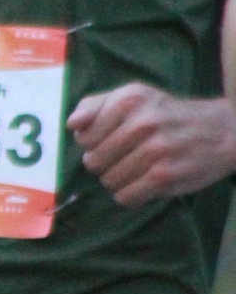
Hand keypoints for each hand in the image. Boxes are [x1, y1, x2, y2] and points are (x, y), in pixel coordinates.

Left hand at [67, 84, 235, 207]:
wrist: (221, 132)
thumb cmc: (168, 114)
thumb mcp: (135, 96)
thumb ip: (96, 106)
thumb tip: (71, 124)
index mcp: (129, 100)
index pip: (83, 136)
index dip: (91, 143)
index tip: (109, 140)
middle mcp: (142, 123)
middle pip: (93, 162)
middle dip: (104, 163)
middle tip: (124, 156)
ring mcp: (154, 151)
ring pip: (108, 181)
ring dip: (118, 180)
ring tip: (137, 168)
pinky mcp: (164, 177)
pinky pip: (125, 197)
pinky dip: (130, 194)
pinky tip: (144, 183)